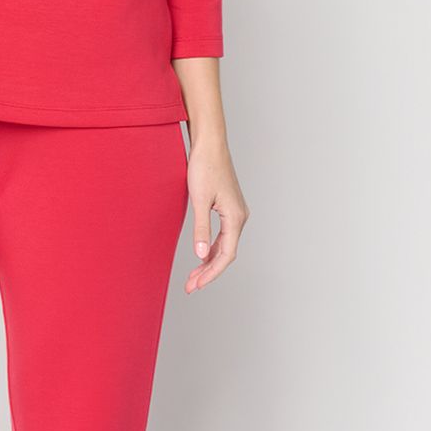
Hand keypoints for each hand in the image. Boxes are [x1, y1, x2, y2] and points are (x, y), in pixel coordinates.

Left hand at [183, 137, 247, 291]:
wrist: (209, 144)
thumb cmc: (204, 167)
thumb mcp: (199, 200)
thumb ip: (200, 229)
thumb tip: (200, 255)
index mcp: (236, 217)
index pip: (226, 255)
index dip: (211, 273)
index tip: (196, 285)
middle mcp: (240, 217)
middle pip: (226, 253)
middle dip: (208, 272)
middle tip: (191, 286)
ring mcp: (236, 212)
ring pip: (225, 245)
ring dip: (209, 261)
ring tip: (193, 276)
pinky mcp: (229, 207)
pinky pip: (223, 235)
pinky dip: (211, 248)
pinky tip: (201, 255)